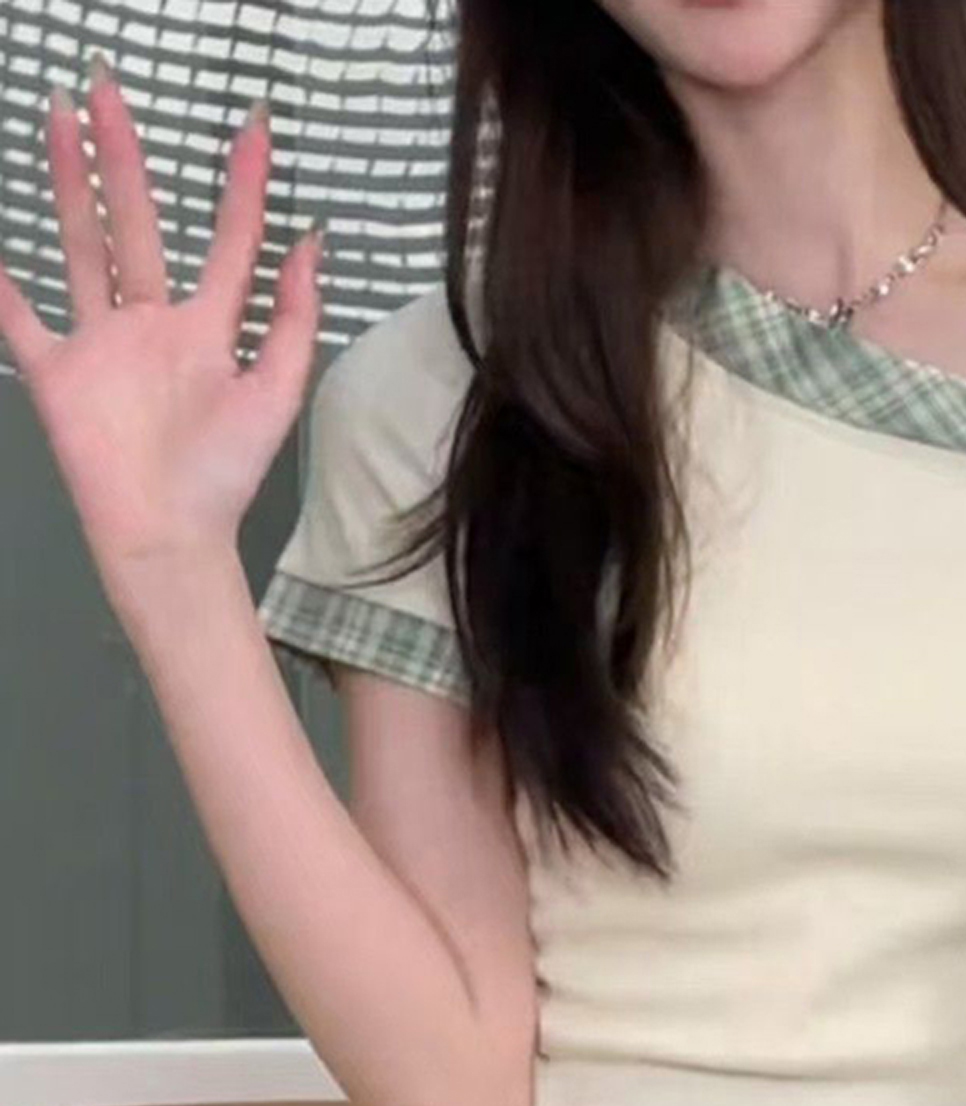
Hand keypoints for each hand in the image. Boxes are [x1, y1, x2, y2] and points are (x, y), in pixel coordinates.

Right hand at [0, 53, 321, 601]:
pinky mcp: (57, 372)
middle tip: (107, 88)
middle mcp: (154, 324)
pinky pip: (19, 317)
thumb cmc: (226, 472)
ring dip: (69, 184)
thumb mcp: (278, 393)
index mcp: (211, 329)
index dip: (244, 187)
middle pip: (137, 223)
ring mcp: (102, 343)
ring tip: (59, 118)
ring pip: (81, 246)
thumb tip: (312, 242)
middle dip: (124, 156)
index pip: (229, 242)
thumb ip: (295, 320)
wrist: (170, 533)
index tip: (255, 128)